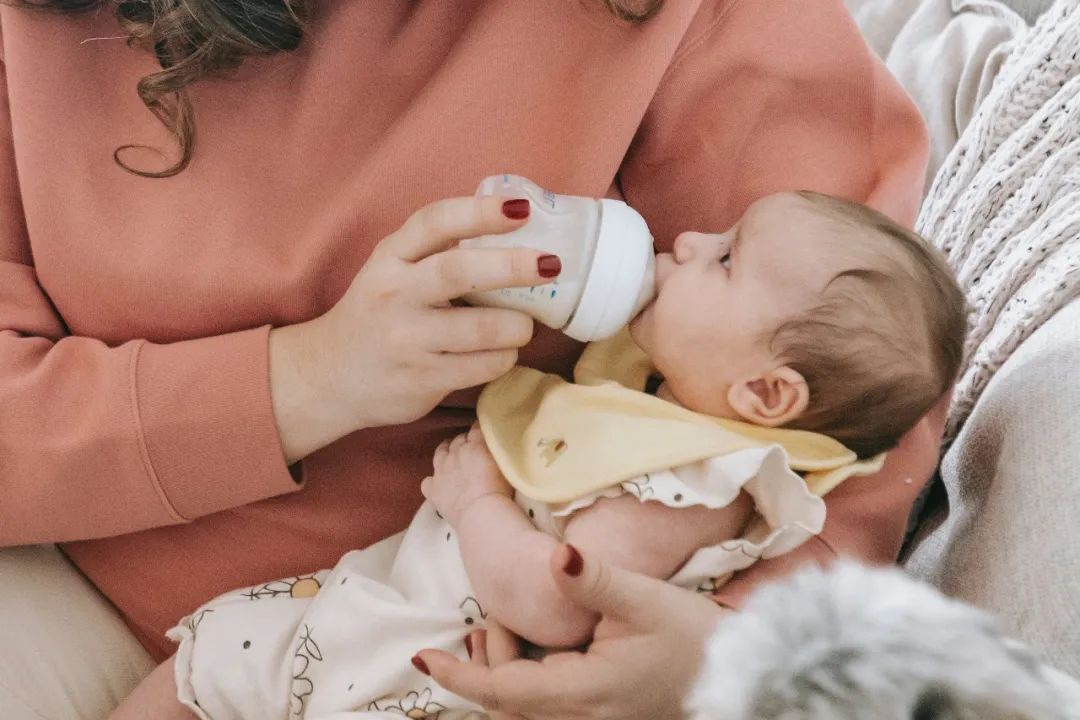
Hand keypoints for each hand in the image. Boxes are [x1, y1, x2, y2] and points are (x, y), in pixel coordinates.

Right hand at [269, 195, 558, 462]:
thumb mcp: (394, 269)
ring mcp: (406, 340)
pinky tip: (503, 353)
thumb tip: (513, 219)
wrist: (329, 376)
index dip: (480, 212)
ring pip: (482, 329)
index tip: (522, 209)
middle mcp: (394, 295)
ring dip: (518, 326)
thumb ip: (437, 248)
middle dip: (512, 266)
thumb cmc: (379, 313)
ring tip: (524, 325)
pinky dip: (504, 358)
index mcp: (390, 257)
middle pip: (459, 272)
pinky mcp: (420, 380)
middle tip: (549, 264)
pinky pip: (481, 367)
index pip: (434, 222)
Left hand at [416, 545, 728, 719]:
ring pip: (524, 709)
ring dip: (502, 675)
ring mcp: (590, 719)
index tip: (423, 660)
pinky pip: (545, 707)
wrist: (739, 672)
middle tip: (486, 618)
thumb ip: (593, 579)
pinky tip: (531, 650)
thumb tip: (554, 554)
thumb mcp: (645, 600)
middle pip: (507, 703)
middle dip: (482, 666)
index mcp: (583, 692)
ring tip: (499, 630)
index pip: (503, 691)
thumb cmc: (696, 639)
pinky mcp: (599, 714)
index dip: (460, 677)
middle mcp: (580, 716)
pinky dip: (524, 683)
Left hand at [422, 423, 513, 526]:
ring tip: (452, 455)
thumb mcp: (506, 465)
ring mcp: (441, 471)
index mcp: (475, 445)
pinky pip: (427, 482)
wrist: (481, 515)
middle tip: (472, 448)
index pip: (476, 429)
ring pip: (440, 453)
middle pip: (458, 439)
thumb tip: (497, 444)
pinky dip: (433, 481)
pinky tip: (439, 485)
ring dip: (446, 451)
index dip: (479, 428)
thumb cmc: (502, 491)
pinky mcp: (433, 490)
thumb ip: (498, 451)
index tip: (484, 431)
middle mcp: (455, 453)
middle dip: (464, 441)